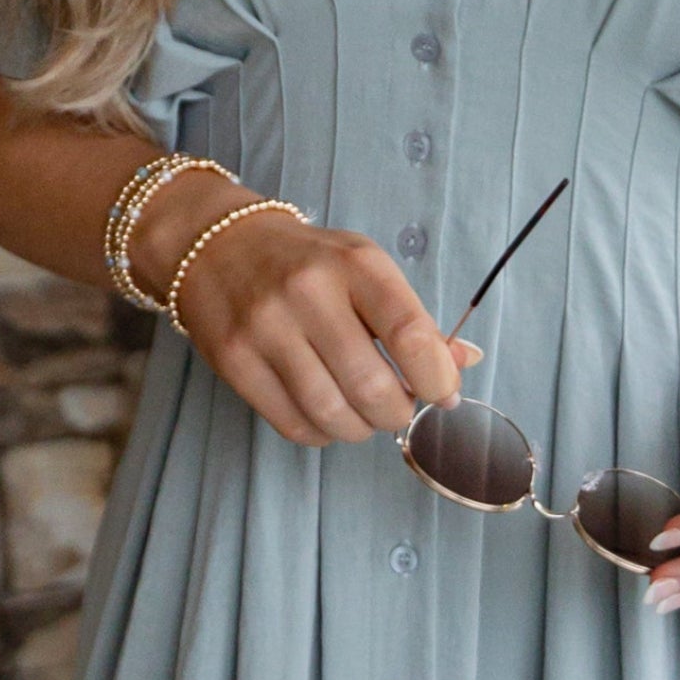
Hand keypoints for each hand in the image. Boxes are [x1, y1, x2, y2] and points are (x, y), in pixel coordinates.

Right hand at [145, 177, 479, 446]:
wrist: (217, 246)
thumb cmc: (307, 263)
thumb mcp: (364, 269)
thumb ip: (413, 319)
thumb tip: (462, 363)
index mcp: (354, 264)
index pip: (410, 334)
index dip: (437, 378)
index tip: (443, 392)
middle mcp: (308, 293)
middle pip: (372, 388)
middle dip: (397, 413)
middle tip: (397, 406)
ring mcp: (266, 329)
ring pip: (333, 416)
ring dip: (360, 429)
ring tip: (362, 414)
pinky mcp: (235, 363)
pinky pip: (293, 425)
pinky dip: (322, 433)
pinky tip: (326, 414)